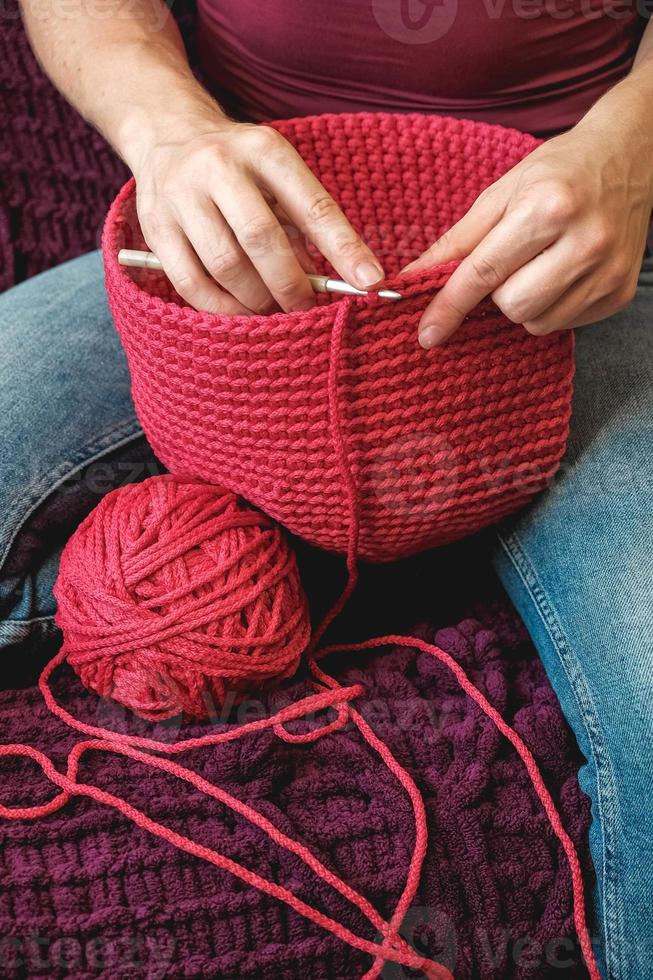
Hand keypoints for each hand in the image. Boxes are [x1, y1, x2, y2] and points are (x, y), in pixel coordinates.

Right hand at [132, 113, 384, 314]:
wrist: (167, 135)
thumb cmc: (240, 168)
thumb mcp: (277, 176)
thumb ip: (303, 224)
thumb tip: (332, 282)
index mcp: (264, 150)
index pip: (311, 203)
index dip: (343, 247)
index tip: (370, 281)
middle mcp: (218, 167)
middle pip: (260, 238)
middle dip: (290, 284)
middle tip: (305, 307)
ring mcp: (181, 196)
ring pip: (225, 265)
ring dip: (256, 299)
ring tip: (272, 310)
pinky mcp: (155, 228)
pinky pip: (190, 283)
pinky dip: (221, 308)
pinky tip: (239, 313)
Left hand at [405, 95, 652, 348]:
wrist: (631, 156)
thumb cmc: (559, 171)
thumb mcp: (502, 192)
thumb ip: (457, 240)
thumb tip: (414, 276)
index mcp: (549, 208)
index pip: (485, 272)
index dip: (450, 305)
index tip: (427, 333)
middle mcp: (585, 242)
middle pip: (512, 305)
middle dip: (497, 293)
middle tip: (511, 261)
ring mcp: (608, 271)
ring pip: (537, 322)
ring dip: (524, 303)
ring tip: (538, 265)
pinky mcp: (620, 292)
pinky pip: (566, 324)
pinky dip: (552, 307)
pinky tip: (562, 273)